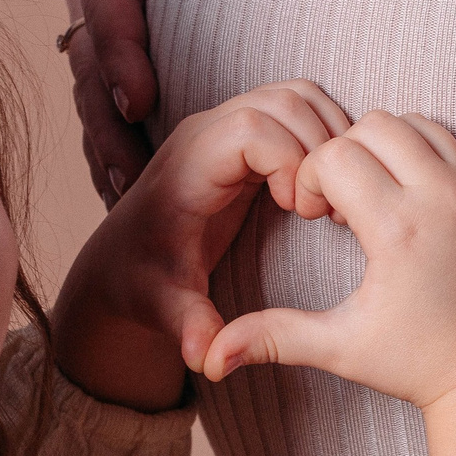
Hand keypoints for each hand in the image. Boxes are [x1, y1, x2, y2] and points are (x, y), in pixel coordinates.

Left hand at [52, 82, 350, 411]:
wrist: (123, 261)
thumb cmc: (144, 281)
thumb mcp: (162, 307)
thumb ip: (187, 325)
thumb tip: (208, 357)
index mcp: (189, 165)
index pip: (254, 127)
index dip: (290, 161)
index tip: (301, 213)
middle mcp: (208, 132)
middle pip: (287, 101)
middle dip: (323, 149)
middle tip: (328, 211)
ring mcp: (230, 125)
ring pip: (301, 97)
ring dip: (333, 139)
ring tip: (332, 199)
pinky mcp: (249, 134)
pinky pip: (303, 110)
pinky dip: (329, 137)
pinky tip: (329, 190)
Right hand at [56, 0, 188, 203]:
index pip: (110, 9)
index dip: (122, 56)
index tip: (138, 98)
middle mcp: (92, 1)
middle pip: (94, 77)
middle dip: (110, 133)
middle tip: (131, 184)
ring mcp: (96, 30)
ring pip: (96, 103)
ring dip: (109, 156)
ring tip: (127, 210)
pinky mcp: (111, 50)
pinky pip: (109, 108)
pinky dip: (116, 152)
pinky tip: (129, 201)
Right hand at [205, 113, 455, 455]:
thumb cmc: (417, 365)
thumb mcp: (341, 348)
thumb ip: (272, 338)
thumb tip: (208, 361)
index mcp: (399, 230)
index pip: (333, 154)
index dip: (311, 179)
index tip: (318, 217)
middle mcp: (445, 199)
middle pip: (374, 124)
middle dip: (347, 153)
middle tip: (345, 204)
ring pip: (418, 124)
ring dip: (387, 148)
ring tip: (378, 198)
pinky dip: (427, 159)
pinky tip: (413, 203)